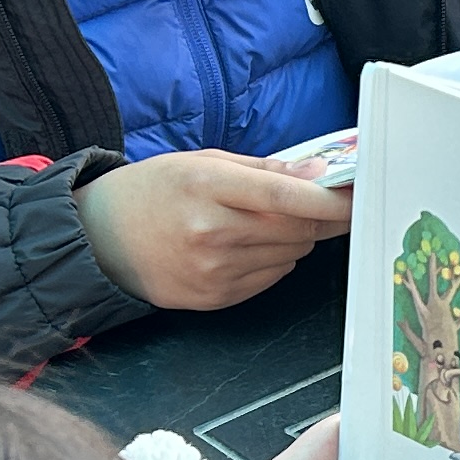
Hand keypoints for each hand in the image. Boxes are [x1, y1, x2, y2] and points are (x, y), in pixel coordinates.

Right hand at [76, 151, 354, 311]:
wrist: (100, 238)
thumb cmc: (155, 191)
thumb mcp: (203, 161)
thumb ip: (265, 169)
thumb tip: (318, 175)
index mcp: (207, 186)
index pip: (285, 196)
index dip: (331, 200)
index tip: (358, 197)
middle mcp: (211, 232)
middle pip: (298, 228)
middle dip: (318, 215)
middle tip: (318, 201)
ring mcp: (213, 270)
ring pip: (292, 254)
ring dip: (294, 237)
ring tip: (259, 221)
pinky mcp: (215, 297)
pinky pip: (272, 276)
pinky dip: (273, 259)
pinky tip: (244, 245)